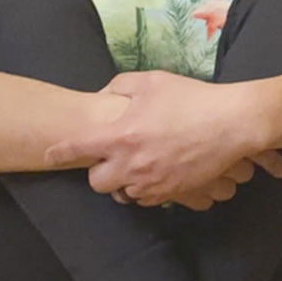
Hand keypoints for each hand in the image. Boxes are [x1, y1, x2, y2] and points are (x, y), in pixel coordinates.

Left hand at [45, 71, 281, 209]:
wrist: (231, 125)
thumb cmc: (191, 99)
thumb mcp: (153, 81)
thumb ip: (120, 87)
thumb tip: (104, 97)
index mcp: (120, 135)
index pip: (76, 148)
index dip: (59, 151)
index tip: (50, 153)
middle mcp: (130, 164)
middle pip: (97, 183)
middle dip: (99, 172)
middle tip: (110, 158)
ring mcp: (151, 182)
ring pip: (123, 193)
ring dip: (124, 181)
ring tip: (137, 164)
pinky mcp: (171, 192)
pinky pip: (147, 199)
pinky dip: (146, 188)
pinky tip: (157, 171)